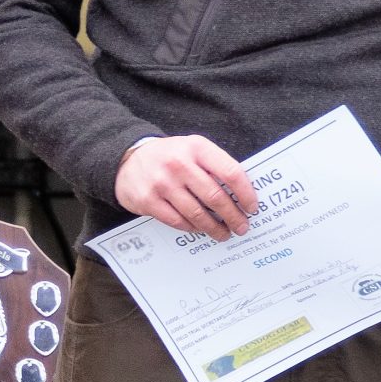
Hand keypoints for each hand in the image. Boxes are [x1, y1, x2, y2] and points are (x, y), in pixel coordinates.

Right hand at [115, 135, 256, 238]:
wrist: (128, 159)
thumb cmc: (169, 156)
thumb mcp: (193, 149)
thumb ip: (214, 165)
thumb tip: (241, 194)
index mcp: (197, 147)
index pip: (231, 172)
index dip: (245, 193)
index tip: (252, 208)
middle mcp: (179, 164)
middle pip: (215, 197)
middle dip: (233, 216)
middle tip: (242, 227)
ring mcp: (162, 183)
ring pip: (197, 213)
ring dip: (214, 228)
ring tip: (223, 234)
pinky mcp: (148, 200)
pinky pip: (178, 221)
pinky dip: (192, 228)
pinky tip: (200, 229)